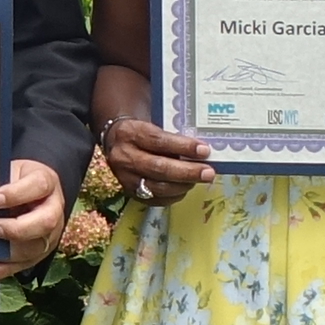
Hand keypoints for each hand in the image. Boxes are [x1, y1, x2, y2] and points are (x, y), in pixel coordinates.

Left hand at [0, 155, 66, 281]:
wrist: (28, 189)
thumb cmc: (17, 180)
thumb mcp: (9, 171)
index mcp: (46, 182)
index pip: (39, 186)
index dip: (17, 194)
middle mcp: (53, 208)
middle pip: (46, 222)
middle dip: (18, 228)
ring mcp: (50, 232)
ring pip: (37, 247)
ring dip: (11, 251)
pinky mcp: (40, 250)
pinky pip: (25, 264)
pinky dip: (5, 269)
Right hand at [97, 110, 211, 201]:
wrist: (116, 143)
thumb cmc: (142, 132)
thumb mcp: (152, 125)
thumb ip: (172, 135)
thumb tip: (202, 150)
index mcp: (130, 134)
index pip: (158, 141)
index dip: (183, 147)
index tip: (204, 150)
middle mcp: (124, 157)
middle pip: (158, 168)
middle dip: (187, 172)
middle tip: (208, 172)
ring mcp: (125, 178)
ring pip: (158, 187)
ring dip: (183, 185)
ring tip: (200, 179)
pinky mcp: (129, 193)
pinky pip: (155, 199)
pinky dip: (174, 195)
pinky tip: (185, 187)